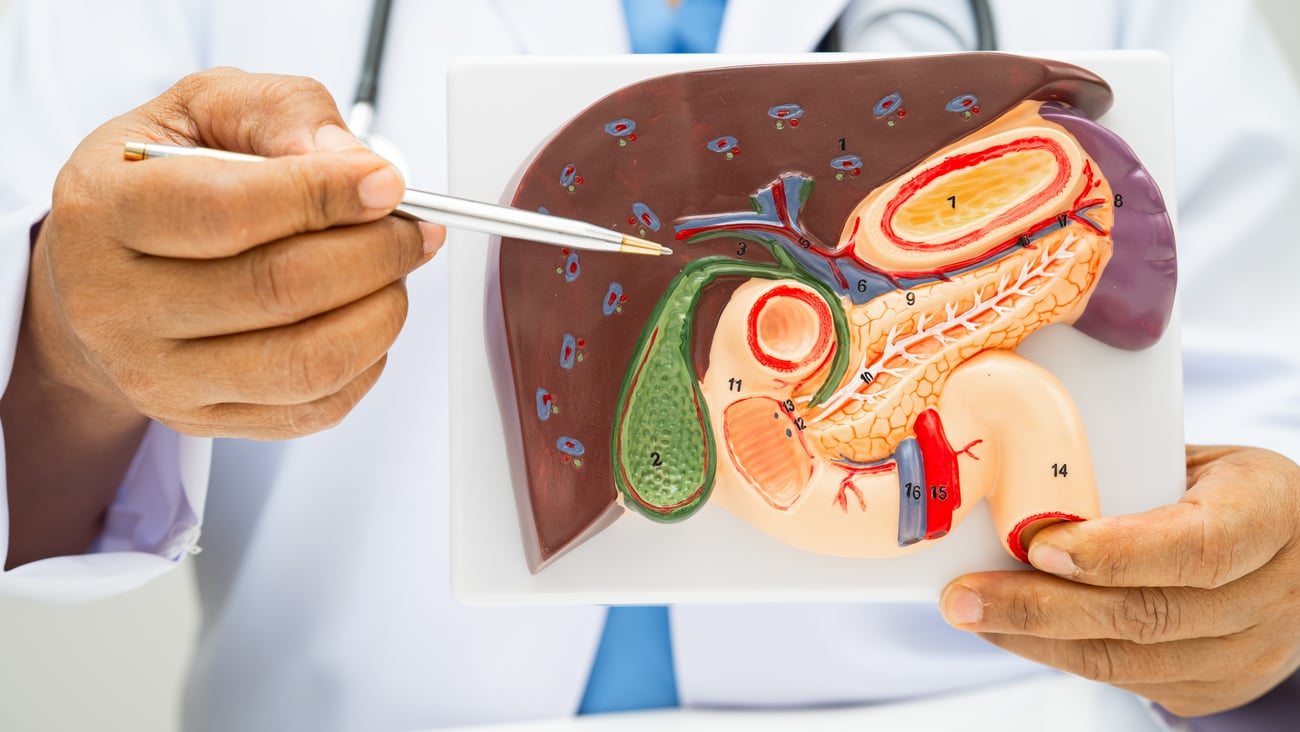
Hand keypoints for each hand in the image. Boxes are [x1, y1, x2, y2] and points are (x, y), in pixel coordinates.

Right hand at [30, 67, 442, 438]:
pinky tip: (363, 318)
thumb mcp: (199, 112)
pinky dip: (366, 361)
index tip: (386, 182)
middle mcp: (117, 304)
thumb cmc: (155, 187)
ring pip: (307, 362)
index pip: (228, 212)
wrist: (98, 278)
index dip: (325, 194)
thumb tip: (347, 159)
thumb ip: (276, 113)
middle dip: (375, 253)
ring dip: (381, 312)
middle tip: (411, 229)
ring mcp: (158, 376)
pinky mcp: (202, 421)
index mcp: (105, 211)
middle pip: (281, 290)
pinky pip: (316, 407)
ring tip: (392, 273)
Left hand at [939, 445, 1299, 716]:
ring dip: (1034, 639)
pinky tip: (1011, 631)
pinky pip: (1125, 681)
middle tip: (963, 594)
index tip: (1037, 542)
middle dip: (1039, 607)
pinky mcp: (1217, 689)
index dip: (1115, 551)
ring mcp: (1251, 652)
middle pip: (1148, 614)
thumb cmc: (1223, 488)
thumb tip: (1012, 458)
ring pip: (1127, 661)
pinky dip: (1058, 655)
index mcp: (1270, 511)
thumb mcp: (1199, 459)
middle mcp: (1274, 592)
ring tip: (970, 613)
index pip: (1198, 544)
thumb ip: (1125, 467)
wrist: (1295, 552)